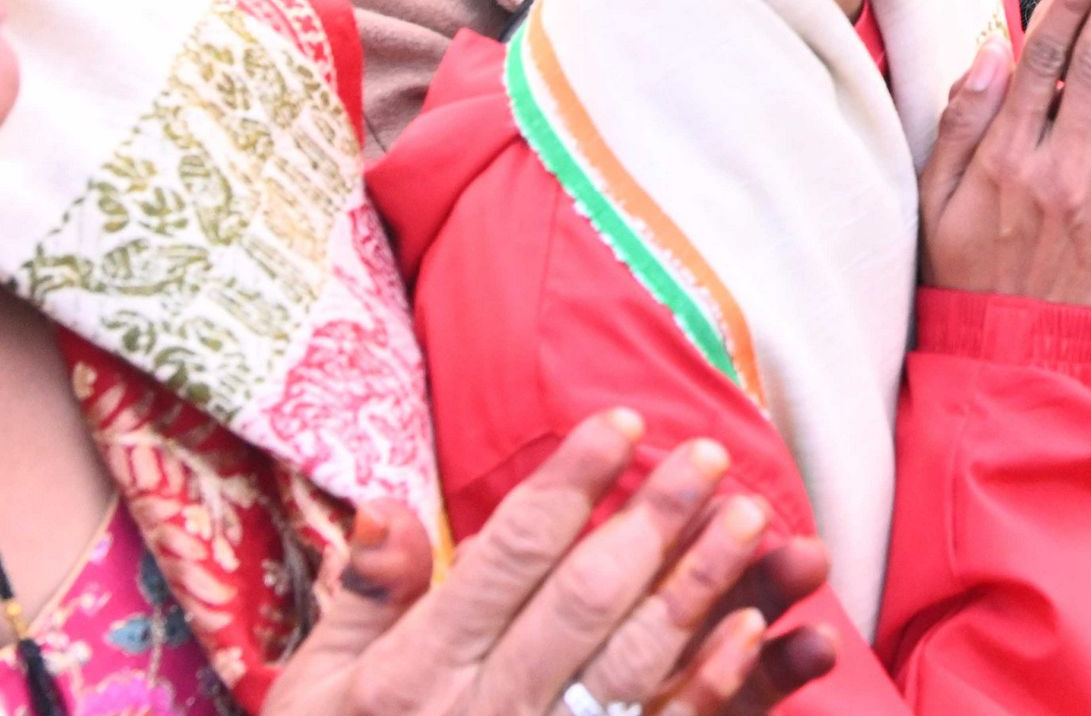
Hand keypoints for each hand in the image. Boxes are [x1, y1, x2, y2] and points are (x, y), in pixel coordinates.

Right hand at [266, 411, 835, 715]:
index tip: (624, 422)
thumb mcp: (319, 692)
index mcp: (420, 669)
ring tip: (753, 517)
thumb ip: (364, 598)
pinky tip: (752, 632)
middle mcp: (487, 709)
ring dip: (699, 585)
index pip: (509, 557)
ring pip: (636, 660)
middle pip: (585, 597)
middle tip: (711, 455)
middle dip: (653, 521)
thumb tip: (388, 507)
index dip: (570, 485)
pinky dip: (709, 684)